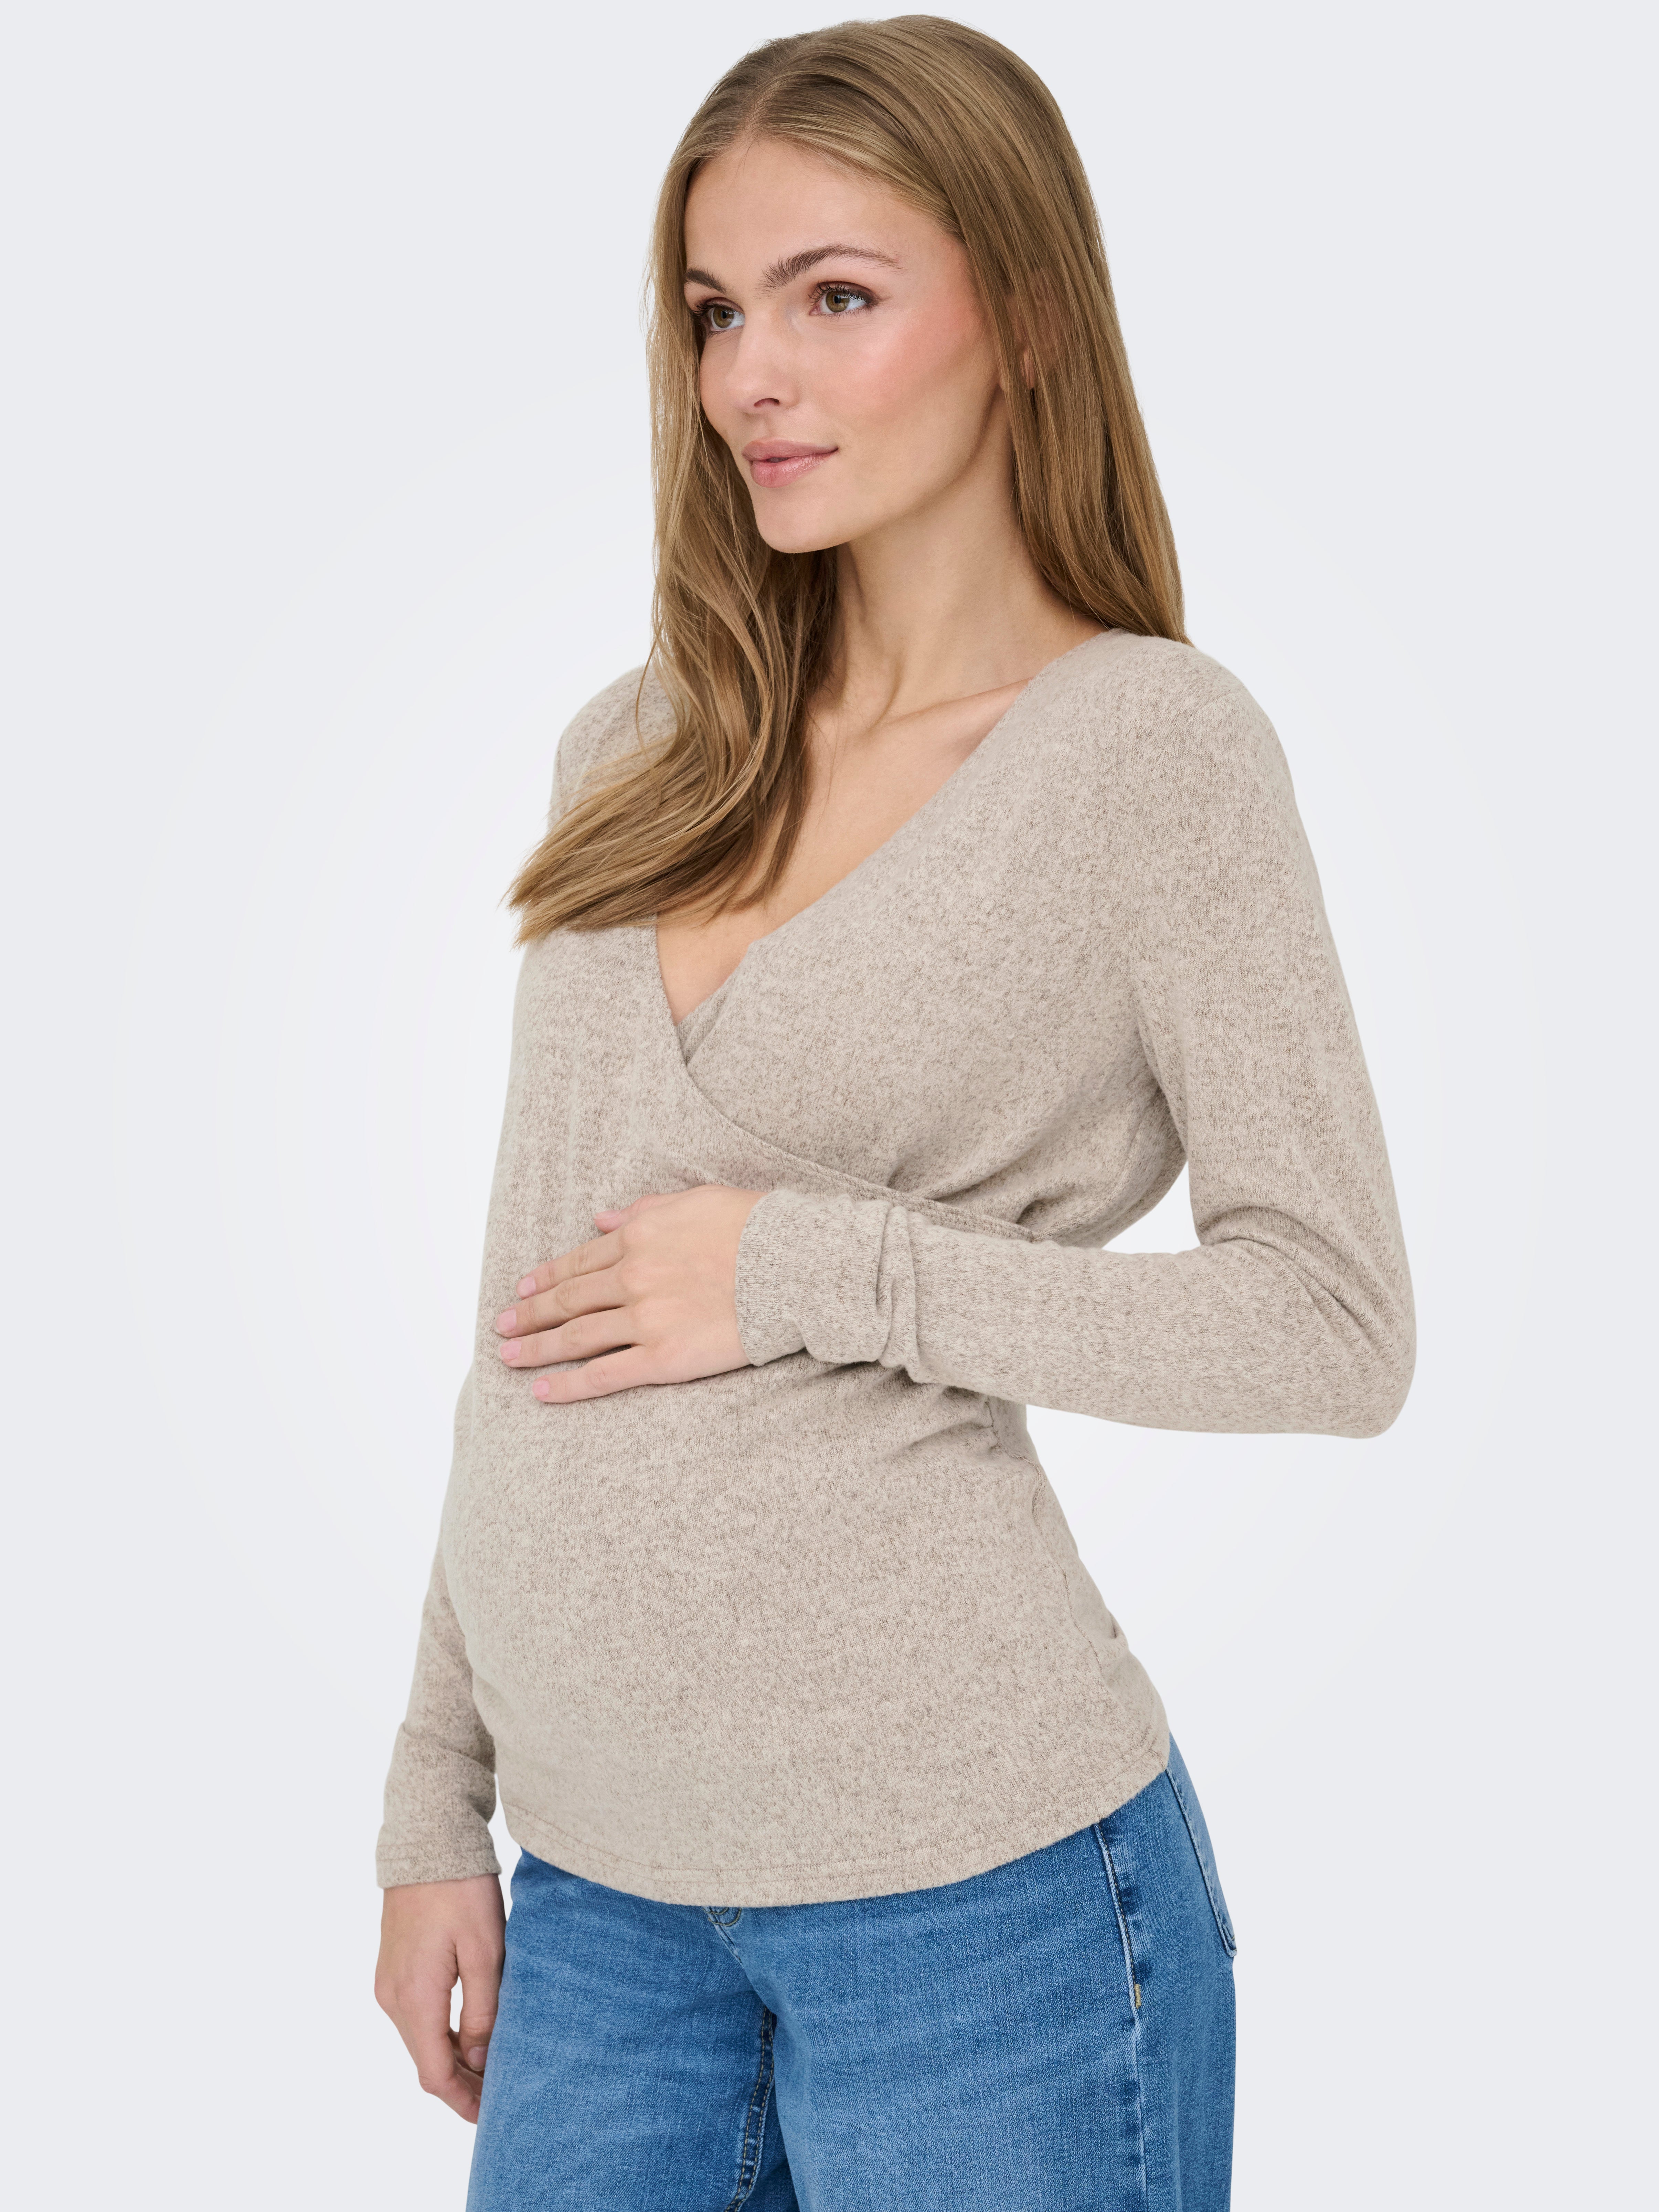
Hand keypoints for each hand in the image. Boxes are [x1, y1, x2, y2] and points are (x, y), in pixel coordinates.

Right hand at [375, 1873, 505, 2123]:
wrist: (429, 1842)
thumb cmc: (462, 1891)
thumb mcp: (485, 1951)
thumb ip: (482, 2010)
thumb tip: (481, 2061)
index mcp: (415, 1997)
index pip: (434, 2073)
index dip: (463, 2100)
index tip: (491, 2116)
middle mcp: (392, 1997)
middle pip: (425, 2061)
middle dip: (460, 2084)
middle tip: (500, 2097)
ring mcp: (388, 1983)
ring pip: (420, 2040)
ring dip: (451, 2059)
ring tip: (492, 2068)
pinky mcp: (393, 1968)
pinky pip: (415, 2016)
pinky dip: (440, 2033)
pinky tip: (469, 2033)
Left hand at [494, 1185, 766, 1400]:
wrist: (795, 1263)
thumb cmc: (755, 1227)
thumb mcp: (696, 1200)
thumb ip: (645, 1210)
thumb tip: (602, 1218)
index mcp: (639, 1235)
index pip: (579, 1261)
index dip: (546, 1277)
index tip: (522, 1288)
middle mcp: (633, 1276)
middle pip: (568, 1299)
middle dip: (529, 1314)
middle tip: (501, 1326)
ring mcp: (645, 1318)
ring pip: (576, 1337)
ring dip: (537, 1348)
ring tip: (508, 1357)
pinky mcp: (663, 1356)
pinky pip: (605, 1374)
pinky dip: (569, 1385)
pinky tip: (542, 1391)